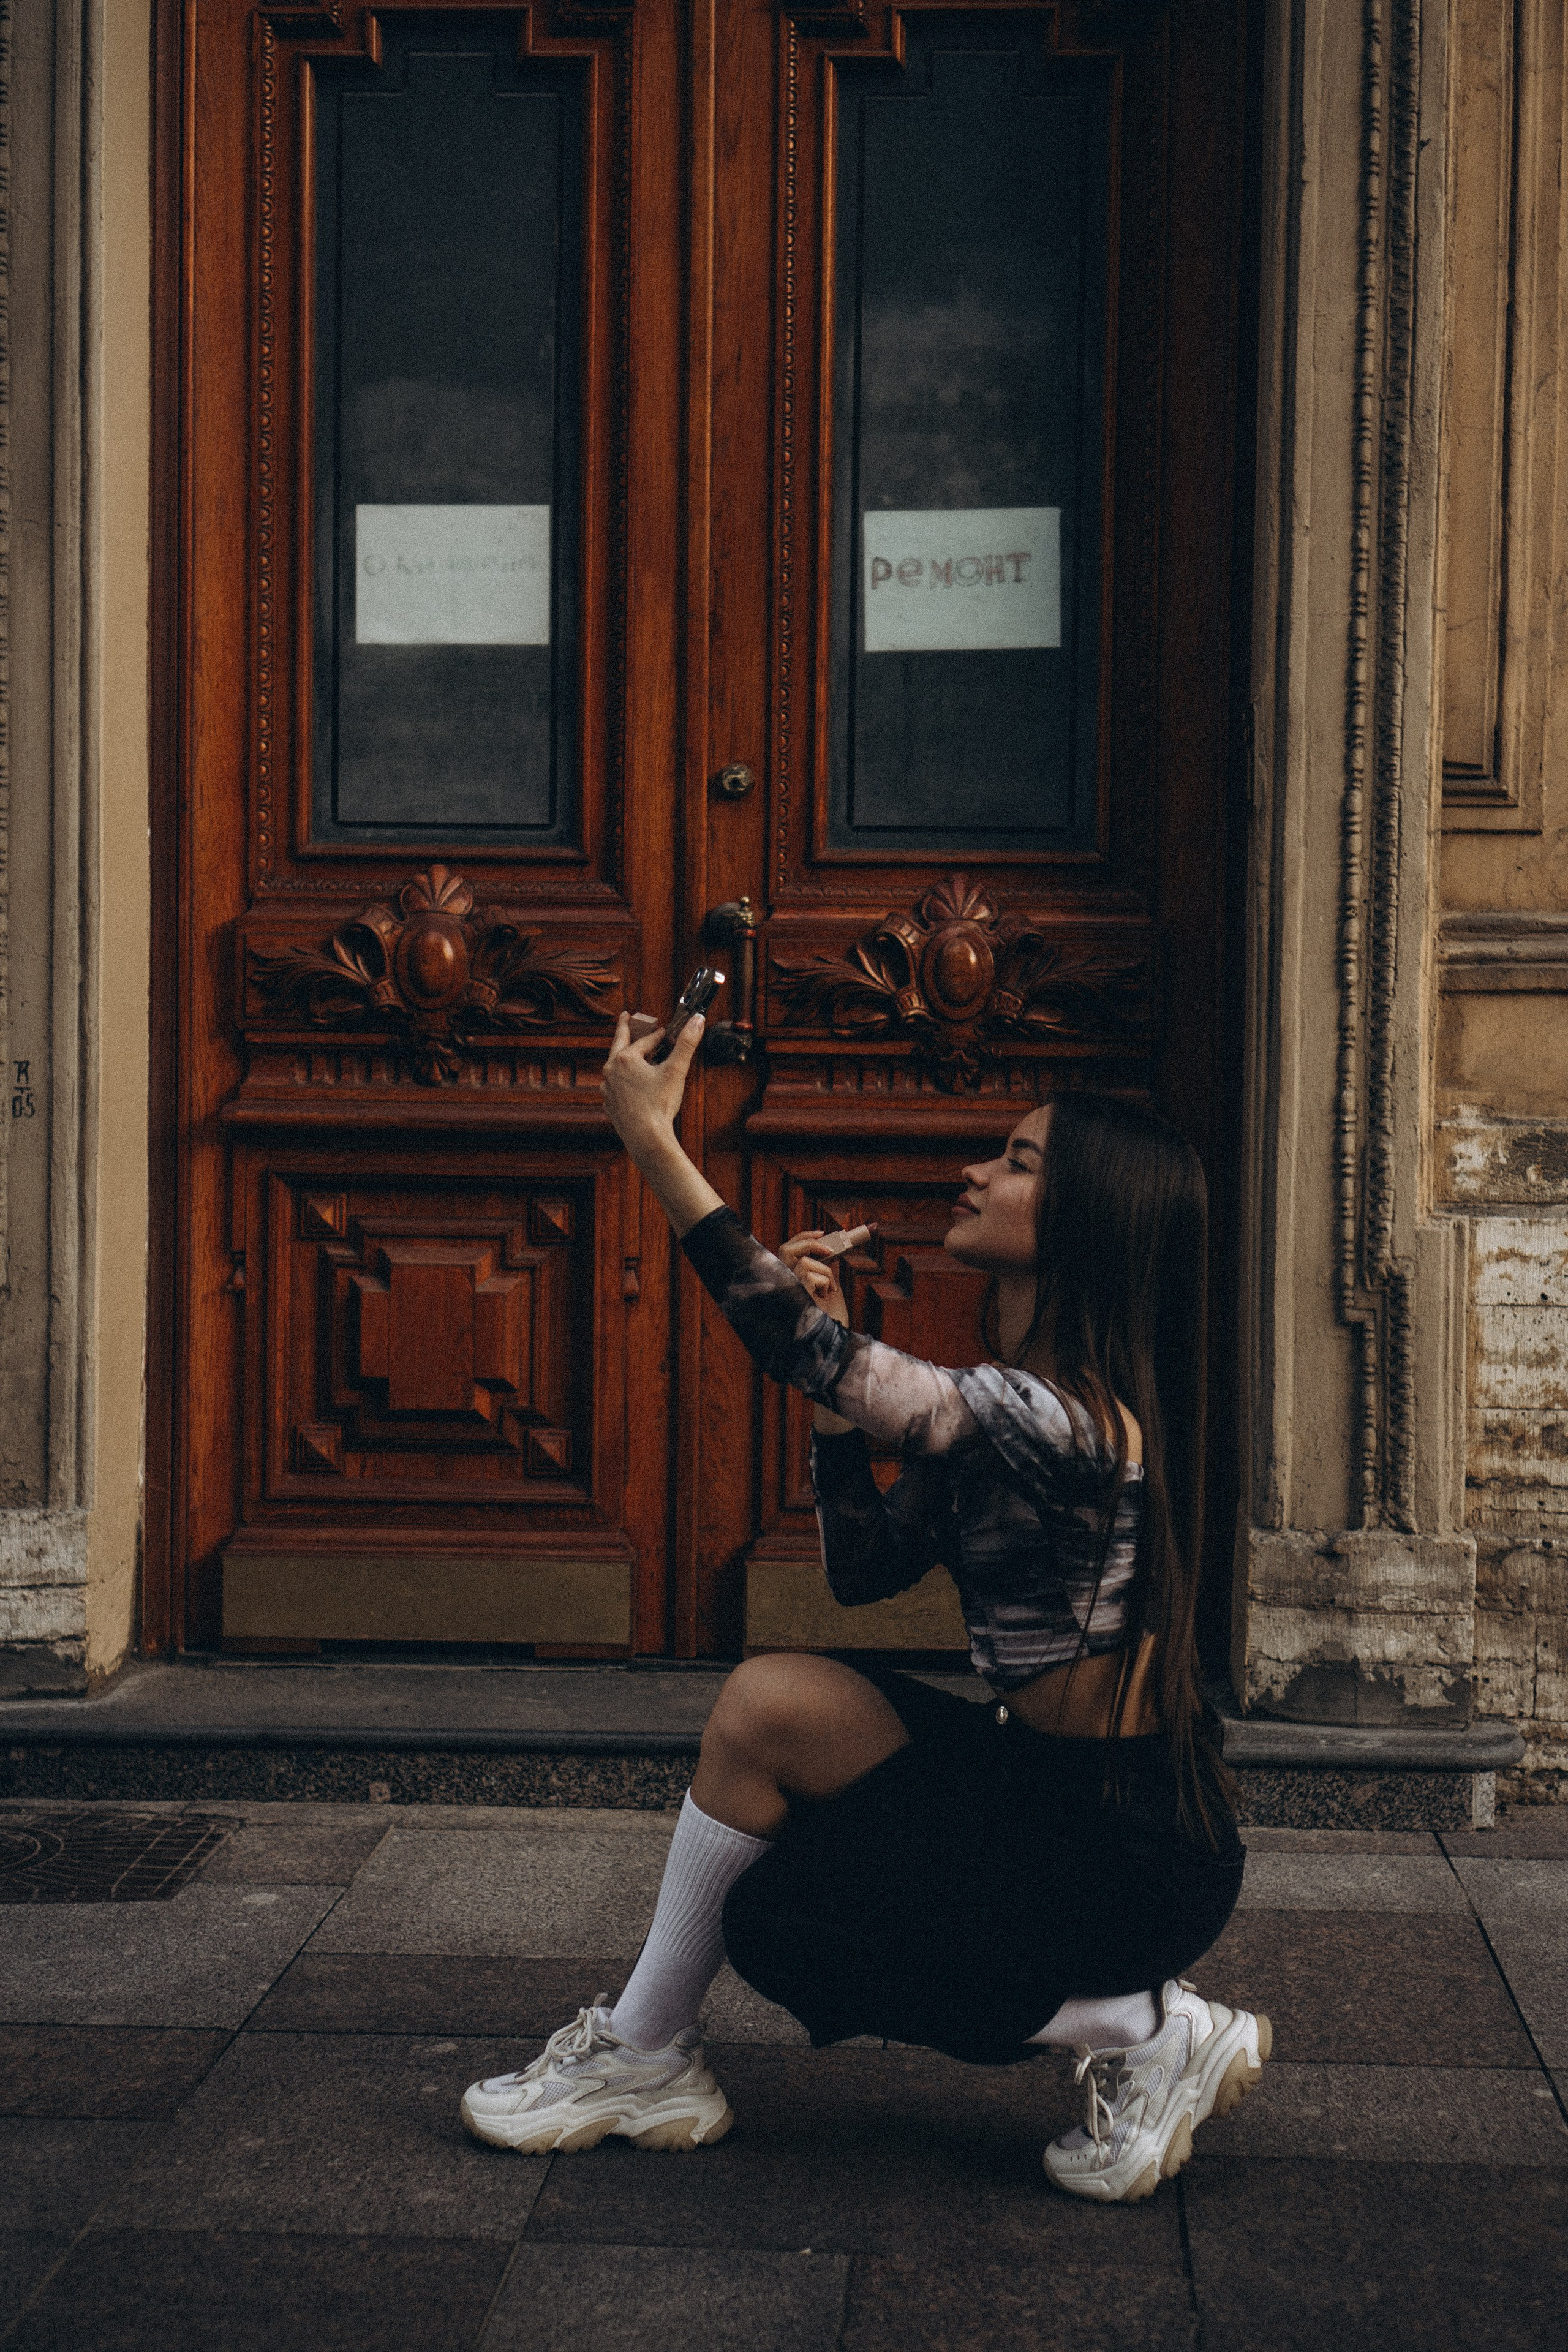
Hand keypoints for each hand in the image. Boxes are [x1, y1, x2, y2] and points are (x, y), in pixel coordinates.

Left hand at [601, 1008, 703, 1170]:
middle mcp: (611, 1070)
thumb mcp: (676, 1070)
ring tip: (627, 1052)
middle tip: (626, 1018)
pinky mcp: (610, 1104)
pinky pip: (614, 1086)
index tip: (665, 1032)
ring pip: (615, 1066)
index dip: (658, 1035)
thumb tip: (697, 1019)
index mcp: (625, 1059)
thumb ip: (687, 1043)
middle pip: (619, 1044)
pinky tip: (627, 1084)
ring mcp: (608, 1088)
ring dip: (622, 1058)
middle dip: (625, 1029)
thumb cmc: (660, 1105)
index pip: (646, 1040)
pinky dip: (621, 1080)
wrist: (646, 1138)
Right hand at [779, 1231, 850, 1327]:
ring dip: (825, 1272)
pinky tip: (826, 1295)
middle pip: (786, 1249)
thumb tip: (829, 1252)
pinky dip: (825, 1281)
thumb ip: (825, 1271)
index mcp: (789, 1281)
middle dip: (809, 1241)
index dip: (803, 1238)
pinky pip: (811, 1275)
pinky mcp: (794, 1295)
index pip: (787, 1250)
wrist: (832, 1341)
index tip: (822, 1233)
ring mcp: (787, 1289)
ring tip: (830, 1289)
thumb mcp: (830, 1290)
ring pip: (804, 1262)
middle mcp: (783, 1283)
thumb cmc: (829, 1320)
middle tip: (829, 1248)